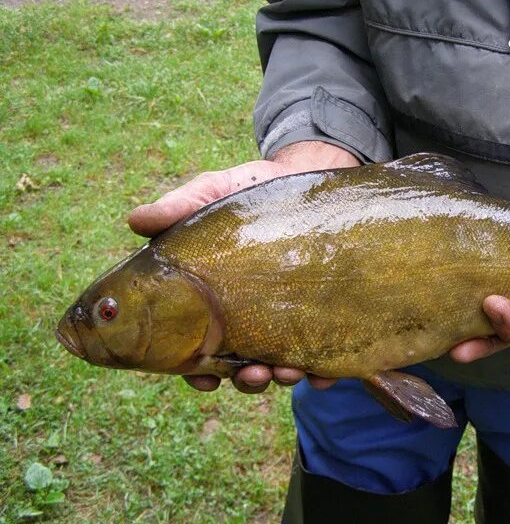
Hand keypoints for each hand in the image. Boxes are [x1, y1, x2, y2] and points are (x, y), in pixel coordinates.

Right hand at [128, 141, 358, 392]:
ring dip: (282, 377)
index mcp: (210, 303)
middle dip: (246, 379)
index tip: (204, 377)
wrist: (302, 178)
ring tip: (289, 371)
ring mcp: (283, 319)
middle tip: (254, 374)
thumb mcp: (211, 193)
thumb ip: (178, 208)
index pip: (196, 351)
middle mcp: (246, 319)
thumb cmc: (246, 192)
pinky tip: (324, 374)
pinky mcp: (319, 314)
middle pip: (240, 367)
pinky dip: (322, 371)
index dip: (196, 372)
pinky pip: (321, 352)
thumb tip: (136, 220)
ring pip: (279, 365)